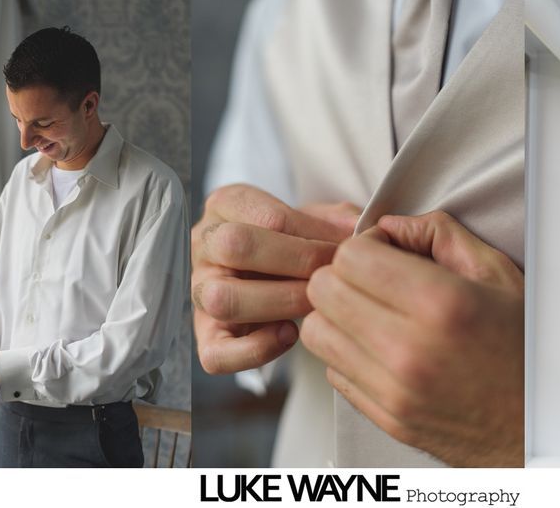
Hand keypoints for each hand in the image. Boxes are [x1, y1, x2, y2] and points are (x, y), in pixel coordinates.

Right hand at [191, 184, 358, 373]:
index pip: (269, 216)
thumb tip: (360, 230)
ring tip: (315, 304)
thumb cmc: (290, 241)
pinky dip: (256, 350)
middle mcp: (204, 245)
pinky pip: (216, 354)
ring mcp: (199, 291)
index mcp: (227, 205)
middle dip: (298, 262)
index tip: (348, 248)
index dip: (316, 234)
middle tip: (333, 275)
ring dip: (280, 302)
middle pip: (235, 246)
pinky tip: (289, 334)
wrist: (266, 269)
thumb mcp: (311, 219)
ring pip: (222, 299)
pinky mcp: (205, 337)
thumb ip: (333, 220)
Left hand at [301, 211, 524, 466]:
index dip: (366, 246)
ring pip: (317, 332)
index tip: (386, 254)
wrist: (545, 425)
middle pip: (323, 290)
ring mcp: (394, 390)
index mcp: (441, 304)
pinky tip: (382, 349)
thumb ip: (441, 234)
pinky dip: (348, 354)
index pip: (351, 256)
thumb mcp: (500, 275)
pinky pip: (333, 371)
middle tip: (375, 280)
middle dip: (344, 275)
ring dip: (337, 315)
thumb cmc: (527, 348)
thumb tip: (390, 226)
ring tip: (373, 314)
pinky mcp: (386, 418)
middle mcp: (410, 350)